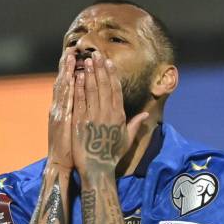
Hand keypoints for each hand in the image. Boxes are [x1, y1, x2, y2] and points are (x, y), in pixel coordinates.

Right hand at [47, 54, 74, 171]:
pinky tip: (69, 77)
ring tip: (70, 56)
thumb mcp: (75, 130)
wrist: (60, 164)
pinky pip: (65, 101)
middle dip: (66, 66)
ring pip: (62, 88)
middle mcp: (58, 109)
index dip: (70, 71)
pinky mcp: (60, 120)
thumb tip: (85, 105)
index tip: (76, 56)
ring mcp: (58, 113)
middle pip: (63, 83)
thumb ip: (78, 116)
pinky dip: (67, 89)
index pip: (68, 86)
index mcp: (63, 110)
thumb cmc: (71, 150)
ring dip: (66, 71)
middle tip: (71, 49)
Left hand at [72, 52, 147, 175]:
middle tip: (97, 54)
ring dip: (90, 73)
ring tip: (87, 60)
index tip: (109, 63)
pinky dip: (79, 88)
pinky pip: (80, 101)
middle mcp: (107, 114)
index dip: (112, 75)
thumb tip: (145, 116)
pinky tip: (78, 77)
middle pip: (104, 86)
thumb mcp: (127, 140)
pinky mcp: (80, 122)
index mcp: (118, 116)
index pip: (116, 91)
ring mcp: (93, 117)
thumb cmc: (111, 156)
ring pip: (92, 90)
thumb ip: (135, 125)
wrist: (97, 170)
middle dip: (100, 69)